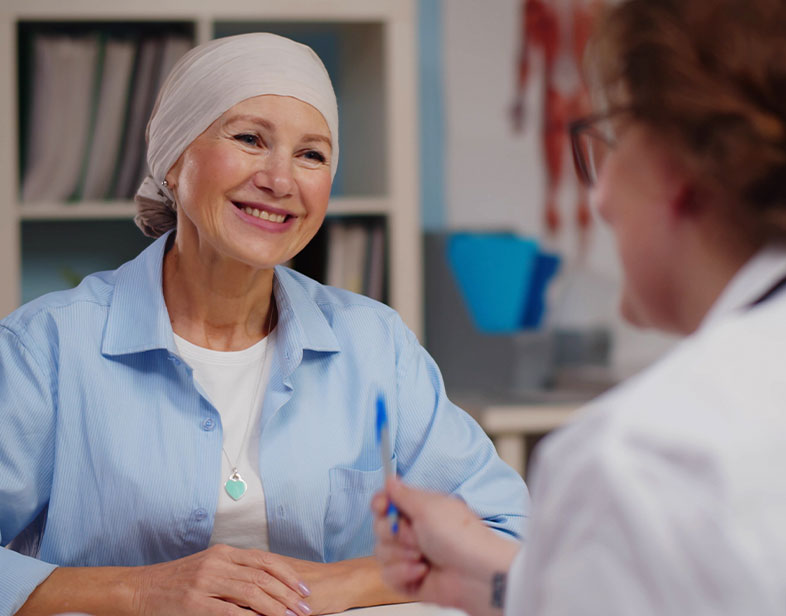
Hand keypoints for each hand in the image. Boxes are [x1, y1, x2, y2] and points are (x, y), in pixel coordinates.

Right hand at [133, 544, 312, 615]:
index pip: (265, 560)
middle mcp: (218, 563)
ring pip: (251, 592)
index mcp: (224, 553)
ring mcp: (206, 581)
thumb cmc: (176, 581)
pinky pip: (229, 611)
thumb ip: (234, 572)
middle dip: (288, 594)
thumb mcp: (208, 567)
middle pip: (263, 576)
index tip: (304, 588)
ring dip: (276, 607)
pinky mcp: (194, 602)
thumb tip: (266, 585)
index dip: (289, 574)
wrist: (140, 589)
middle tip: (305, 608)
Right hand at [372, 478, 518, 615]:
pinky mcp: (409, 580)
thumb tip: (390, 479)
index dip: (380, 504)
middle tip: (414, 536)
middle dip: (393, 533)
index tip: (382, 507)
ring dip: (400, 555)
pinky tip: (422, 572)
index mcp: (419, 510)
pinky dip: (403, 573)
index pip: (387, 503)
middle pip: (380, 528)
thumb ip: (404, 495)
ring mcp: (410, 556)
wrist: (476, 574)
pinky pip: (388, 576)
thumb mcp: (429, 508)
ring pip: (382, 553)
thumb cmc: (459, 535)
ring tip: (422, 557)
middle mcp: (413, 532)